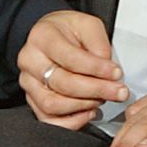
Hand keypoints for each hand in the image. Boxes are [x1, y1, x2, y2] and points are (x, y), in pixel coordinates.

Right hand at [18, 11, 126, 129]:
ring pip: (53, 104)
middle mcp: (30, 60)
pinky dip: (71, 122)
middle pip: (62, 83)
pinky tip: (88, 112)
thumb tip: (107, 71)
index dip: (96, 69)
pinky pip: (48, 120)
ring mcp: (28, 82)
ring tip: (103, 98)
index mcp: (42, 36)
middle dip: (96, 90)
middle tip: (118, 91)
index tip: (116, 73)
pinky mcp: (32, 100)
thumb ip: (99, 44)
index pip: (70, 58)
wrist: (53, 35)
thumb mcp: (88, 24)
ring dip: (84, 106)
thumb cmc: (70, 30)